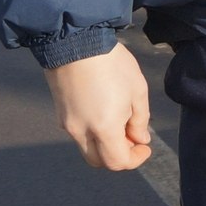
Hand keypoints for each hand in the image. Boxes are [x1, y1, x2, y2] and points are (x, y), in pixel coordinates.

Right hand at [45, 42, 152, 170]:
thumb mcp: (137, 90)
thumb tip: (140, 138)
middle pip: (99, 161)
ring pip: (87, 148)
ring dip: (104, 144)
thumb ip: (140, 120)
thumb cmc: (112, 64)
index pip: (117, 163)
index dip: (135, 159)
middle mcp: (81, 131)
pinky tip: (104, 110)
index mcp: (103, 128)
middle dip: (117, 155)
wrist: (75, 42)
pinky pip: (78, 133)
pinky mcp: (60, 113)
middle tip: (132, 136)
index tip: (145, 146)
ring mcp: (66, 123)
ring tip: (119, 120)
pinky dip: (92, 133)